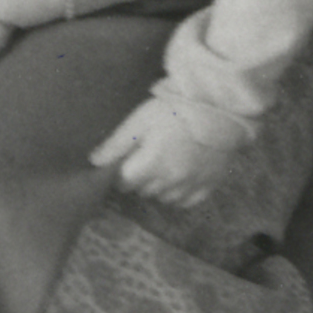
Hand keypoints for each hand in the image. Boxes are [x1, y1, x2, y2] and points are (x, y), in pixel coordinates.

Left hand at [91, 94, 247, 208]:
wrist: (218, 111)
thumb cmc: (173, 111)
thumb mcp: (140, 121)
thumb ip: (117, 144)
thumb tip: (95, 162)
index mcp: (152, 164)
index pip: (125, 182)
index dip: (121, 171)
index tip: (125, 160)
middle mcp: (172, 180)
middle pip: (143, 190)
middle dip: (138, 178)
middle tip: (143, 159)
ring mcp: (192, 185)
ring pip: (163, 198)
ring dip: (157, 187)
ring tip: (161, 165)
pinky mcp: (209, 186)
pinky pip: (186, 202)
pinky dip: (178, 194)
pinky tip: (177, 177)